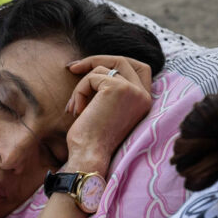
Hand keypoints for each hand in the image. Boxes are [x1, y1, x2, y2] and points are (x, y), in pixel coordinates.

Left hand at [62, 55, 152, 172]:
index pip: (139, 68)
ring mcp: (132, 90)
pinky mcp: (117, 88)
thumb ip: (110, 91)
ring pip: (102, 69)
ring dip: (82, 86)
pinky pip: (91, 77)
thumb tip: (95, 66)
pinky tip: (76, 112)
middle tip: (72, 67)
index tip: (90, 66)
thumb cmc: (92, 140)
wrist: (90, 156)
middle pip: (123, 60)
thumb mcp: (107, 110)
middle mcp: (143, 95)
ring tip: (74, 108)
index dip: (116, 62)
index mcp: (145, 101)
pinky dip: (79, 92)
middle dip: (96, 60)